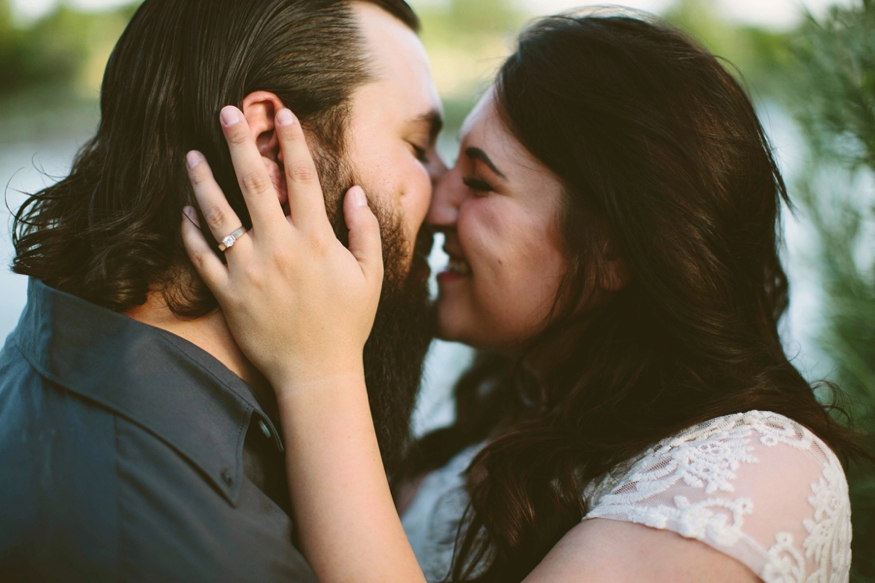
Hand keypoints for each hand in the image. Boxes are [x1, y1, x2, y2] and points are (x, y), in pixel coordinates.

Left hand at [181, 106, 383, 388]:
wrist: (316, 372)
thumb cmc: (348, 323)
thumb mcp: (371, 276)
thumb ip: (364, 231)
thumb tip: (354, 191)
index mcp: (315, 240)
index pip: (304, 177)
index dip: (293, 140)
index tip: (283, 112)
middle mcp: (279, 248)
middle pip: (254, 183)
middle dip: (238, 142)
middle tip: (225, 111)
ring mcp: (249, 270)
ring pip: (218, 214)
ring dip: (203, 180)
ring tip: (190, 154)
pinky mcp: (227, 293)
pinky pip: (201, 256)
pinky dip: (190, 231)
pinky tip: (184, 210)